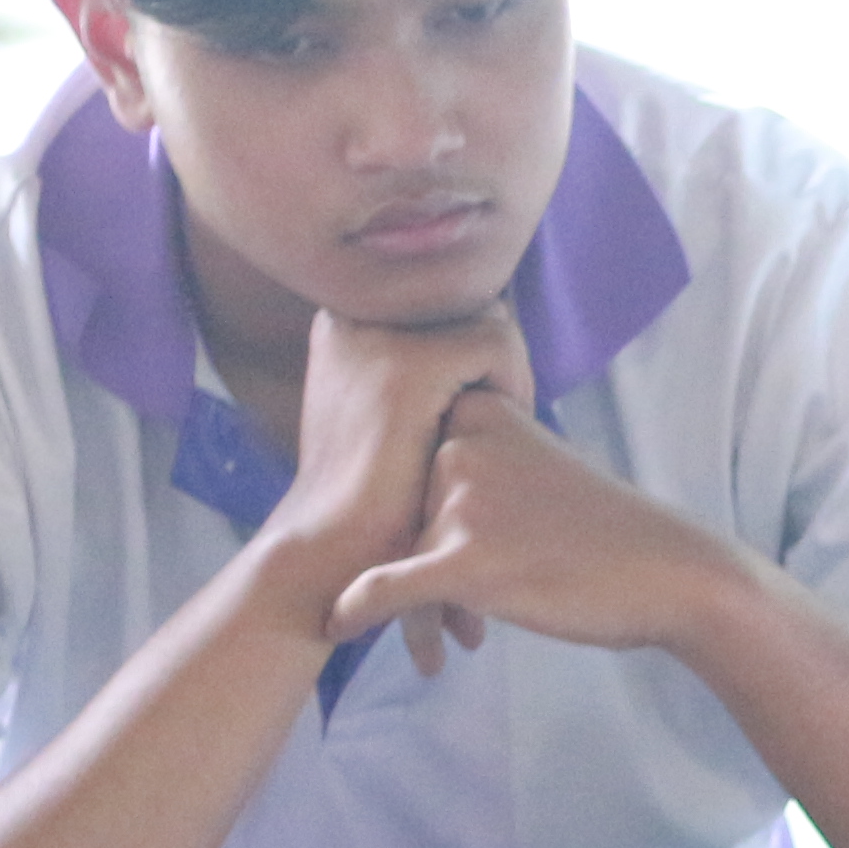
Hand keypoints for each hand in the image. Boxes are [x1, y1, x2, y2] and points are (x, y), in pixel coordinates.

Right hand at [269, 306, 530, 634]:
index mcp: (344, 315)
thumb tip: (495, 320)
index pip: (443, 300)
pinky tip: (500, 431)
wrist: (334, 547)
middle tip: (502, 418)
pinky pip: (499, 344)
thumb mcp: (394, 411)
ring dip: (509, 372)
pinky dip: (514, 385)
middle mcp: (353, 310)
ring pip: (489, 317)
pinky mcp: (411, 363)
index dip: (477, 350)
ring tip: (501, 428)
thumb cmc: (375, 494)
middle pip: (469, 302)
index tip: (481, 405)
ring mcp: (378, 332)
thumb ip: (430, 365)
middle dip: (497, 357)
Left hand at [328, 386, 755, 677]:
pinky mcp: (466, 559)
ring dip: (413, 613)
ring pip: (398, 558)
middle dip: (410, 572)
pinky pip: (387, 588)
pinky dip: (358, 608)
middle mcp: (460, 445)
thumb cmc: (613, 535)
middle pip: (402, 513)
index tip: (412, 556)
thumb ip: (482, 463)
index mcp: (477, 413)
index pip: (411, 463)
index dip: (412, 518)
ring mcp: (462, 500)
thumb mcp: (540, 468)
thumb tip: (421, 493)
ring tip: (436, 653)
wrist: (674, 575)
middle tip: (441, 627)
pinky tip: (338, 626)